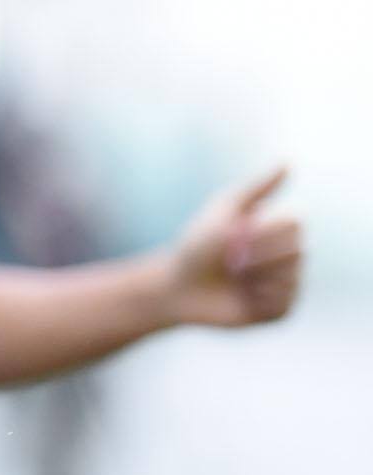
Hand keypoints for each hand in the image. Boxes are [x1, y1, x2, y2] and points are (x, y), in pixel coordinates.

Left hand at [165, 166, 302, 327]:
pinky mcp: (279, 311)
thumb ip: (256, 188)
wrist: (177, 286)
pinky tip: (241, 297)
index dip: (265, 232)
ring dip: (256, 277)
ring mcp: (286, 286)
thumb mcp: (224, 210)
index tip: (238, 234)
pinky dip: (258, 298)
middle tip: (232, 260)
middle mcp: (288, 259)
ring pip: (291, 280)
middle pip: (298, 252)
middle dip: (260, 255)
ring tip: (234, 278)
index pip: (295, 225)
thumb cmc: (197, 245)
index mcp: (277, 232)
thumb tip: (288, 162)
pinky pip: (283, 304)